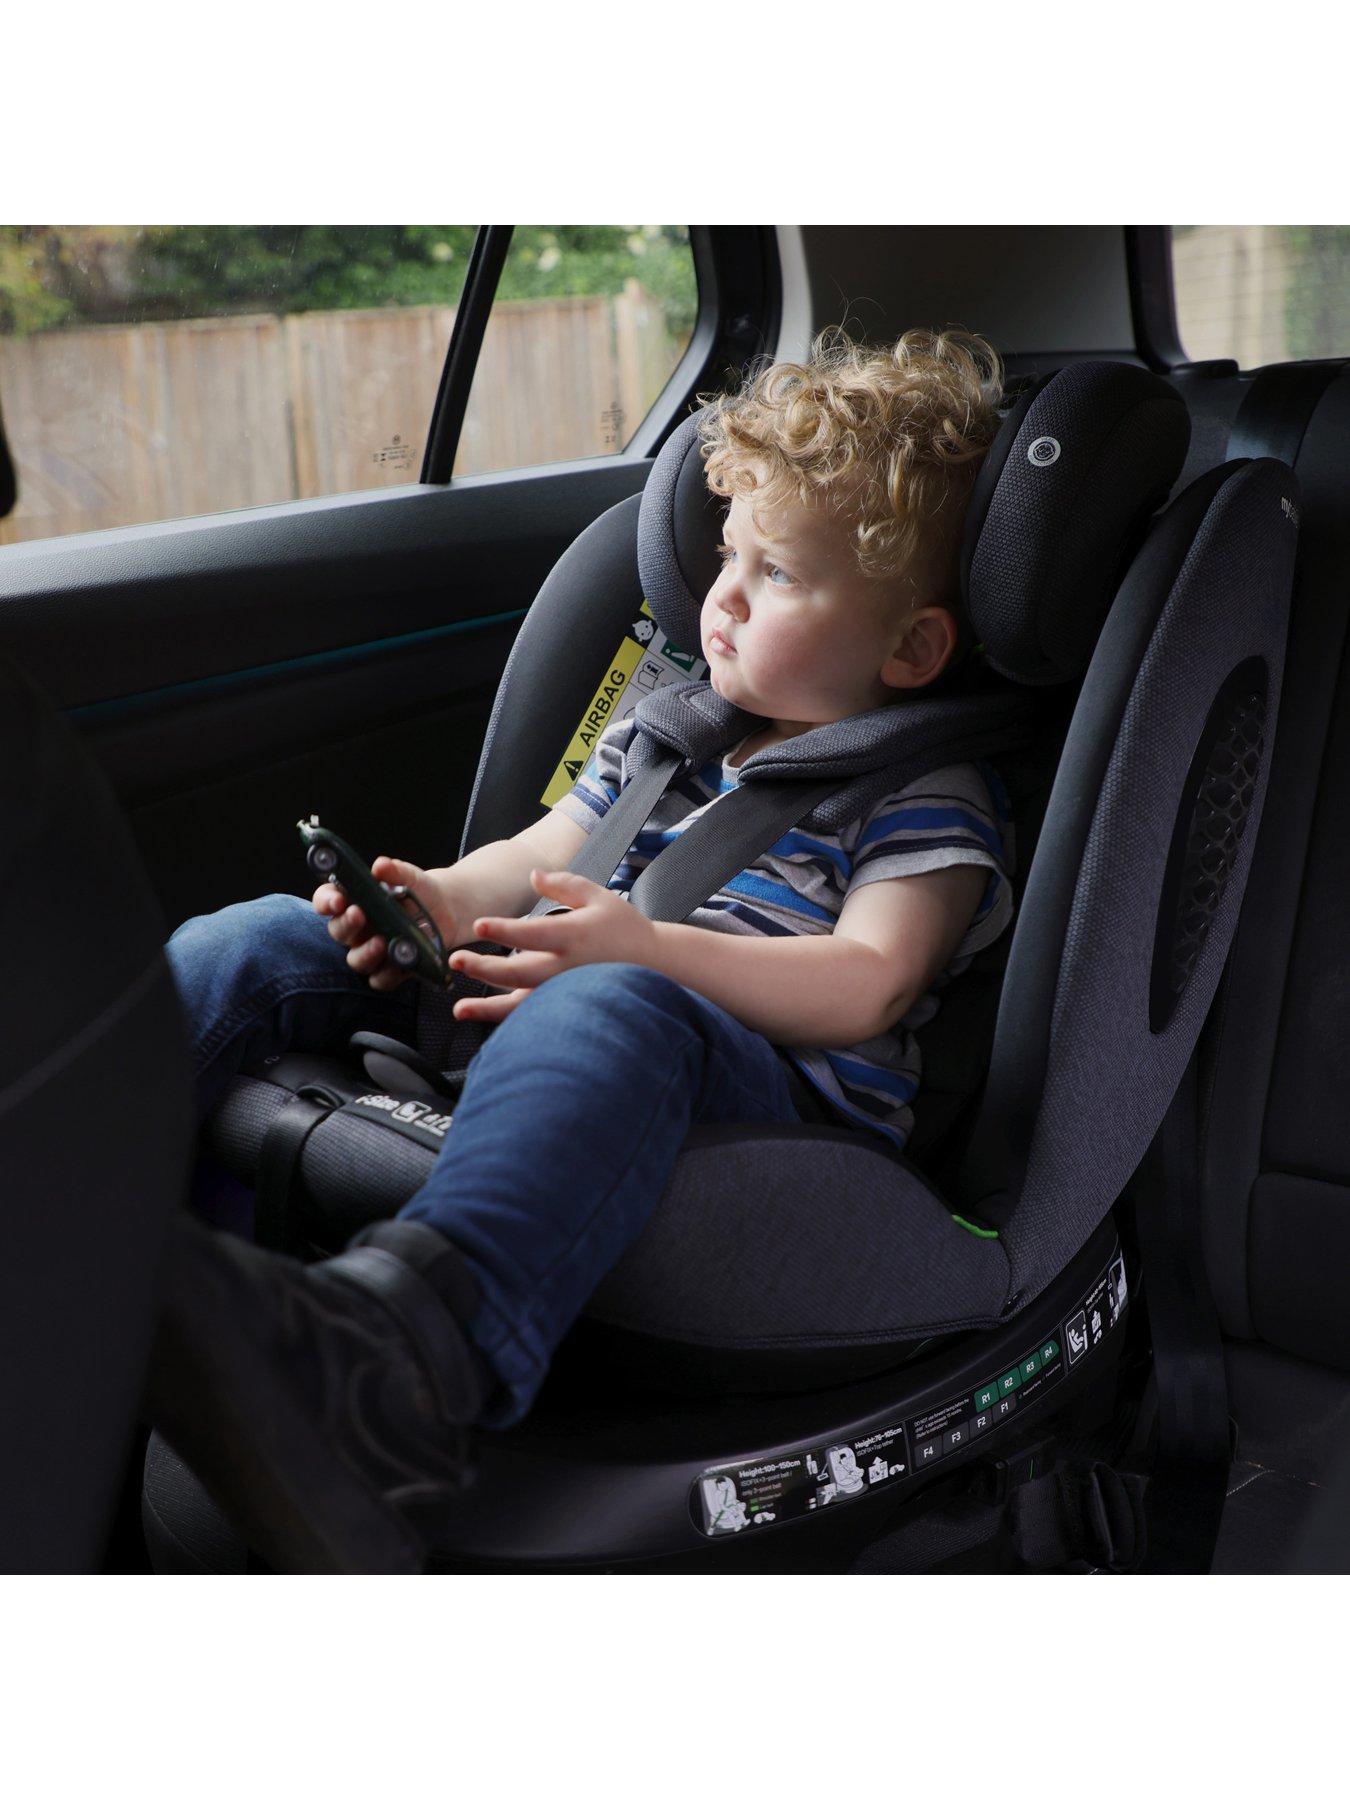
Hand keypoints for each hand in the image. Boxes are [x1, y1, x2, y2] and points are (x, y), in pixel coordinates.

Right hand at [313, 856, 460, 992]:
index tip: (337, 900)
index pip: (326, 901)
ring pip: (356, 960)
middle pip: (338, 931)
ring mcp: (371, 950)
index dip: (326, 901)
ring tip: (381, 941)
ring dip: (365, 953)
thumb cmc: (419, 889)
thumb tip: (380, 866)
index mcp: (352, 900)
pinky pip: (380, 979)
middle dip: (346, 924)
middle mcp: (356, 928)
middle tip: (358, 914)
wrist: (446, 909)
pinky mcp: (389, 969)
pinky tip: (400, 964)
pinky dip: (388, 974)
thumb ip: (394, 871)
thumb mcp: (409, 876)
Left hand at [446, 868, 656, 1024]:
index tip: (479, 925)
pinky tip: (482, 1019)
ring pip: (522, 1006)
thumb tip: (532, 875)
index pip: (533, 934)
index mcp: (574, 935)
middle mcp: (567, 968)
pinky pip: (532, 1017)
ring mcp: (565, 992)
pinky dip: (505, 1021)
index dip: (504, 930)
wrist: (655, 965)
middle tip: (456, 960)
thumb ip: (562, 883)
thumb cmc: (623, 928)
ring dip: (488, 1008)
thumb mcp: (598, 896)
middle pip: (519, 973)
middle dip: (484, 968)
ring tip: (460, 1009)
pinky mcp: (565, 1007)